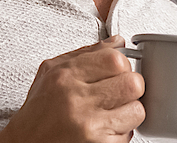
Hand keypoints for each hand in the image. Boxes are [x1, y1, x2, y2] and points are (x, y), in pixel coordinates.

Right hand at [0, 36, 145, 142]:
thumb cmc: (39, 110)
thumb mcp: (52, 72)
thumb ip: (87, 53)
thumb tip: (118, 42)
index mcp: (66, 76)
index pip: (116, 60)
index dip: (122, 65)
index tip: (115, 73)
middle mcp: (77, 100)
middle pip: (133, 83)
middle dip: (130, 87)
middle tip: (117, 93)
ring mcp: (89, 126)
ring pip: (137, 110)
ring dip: (129, 111)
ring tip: (112, 112)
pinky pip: (129, 134)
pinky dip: (121, 132)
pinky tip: (104, 128)